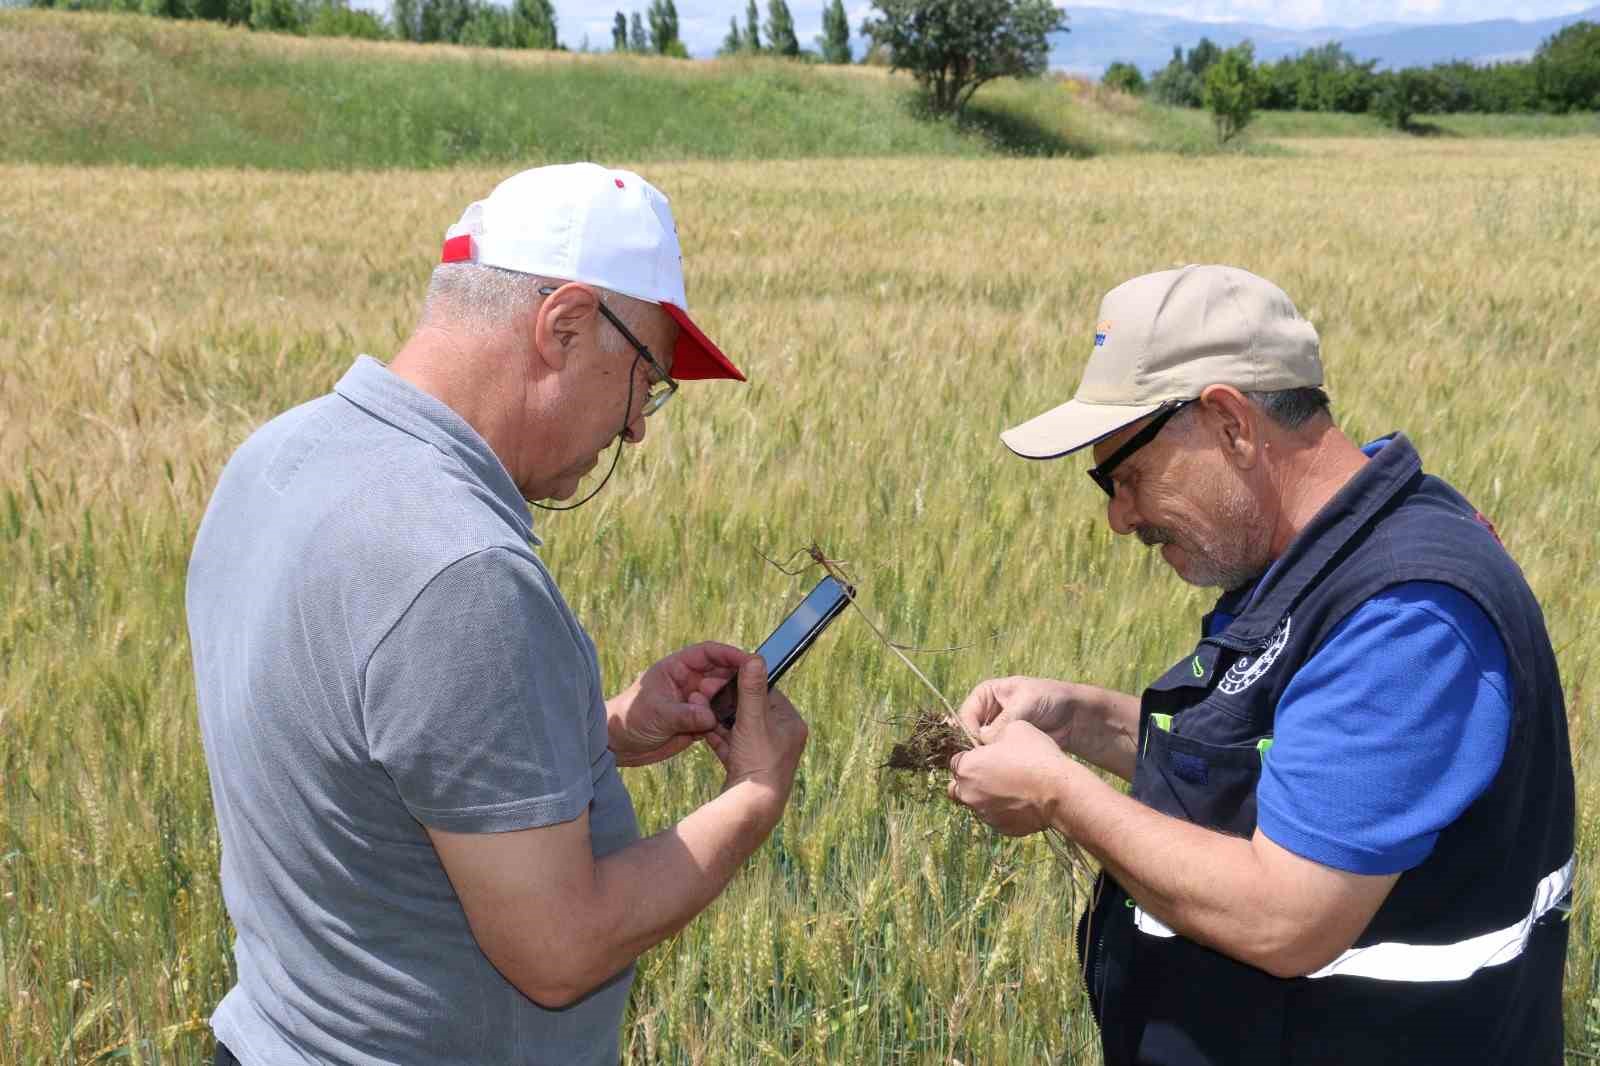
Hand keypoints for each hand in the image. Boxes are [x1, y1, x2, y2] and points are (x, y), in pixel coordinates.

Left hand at [607, 642, 749, 766]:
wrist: (618, 745)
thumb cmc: (629, 719)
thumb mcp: (656, 714)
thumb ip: (684, 714)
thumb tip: (710, 716)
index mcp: (677, 668)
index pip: (709, 653)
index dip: (730, 654)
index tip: (750, 660)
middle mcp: (689, 682)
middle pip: (721, 674)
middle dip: (739, 678)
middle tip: (760, 686)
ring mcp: (694, 702)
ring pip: (723, 697)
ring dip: (736, 702)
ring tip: (753, 708)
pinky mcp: (697, 722)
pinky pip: (718, 718)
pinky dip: (729, 721)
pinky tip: (740, 726)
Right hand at [703, 657, 807, 814]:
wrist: (751, 806)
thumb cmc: (758, 762)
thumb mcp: (753, 720)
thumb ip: (752, 690)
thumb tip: (755, 658)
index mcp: (792, 724)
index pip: (769, 694)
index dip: (746, 685)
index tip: (725, 678)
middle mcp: (783, 739)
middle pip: (752, 712)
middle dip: (729, 705)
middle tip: (709, 694)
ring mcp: (766, 754)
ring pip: (740, 729)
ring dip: (721, 721)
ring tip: (703, 710)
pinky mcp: (750, 767)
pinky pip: (733, 746)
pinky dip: (719, 739)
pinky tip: (704, 731)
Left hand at [947, 720, 1076, 835]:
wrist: (1059, 791)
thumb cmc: (1035, 756)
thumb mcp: (1013, 728)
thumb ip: (993, 734)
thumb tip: (987, 739)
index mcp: (966, 768)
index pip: (956, 762)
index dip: (971, 757)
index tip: (987, 755)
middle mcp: (969, 794)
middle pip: (960, 786)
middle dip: (972, 780)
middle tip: (995, 772)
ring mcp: (984, 814)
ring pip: (978, 803)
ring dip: (988, 795)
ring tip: (1014, 786)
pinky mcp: (1001, 828)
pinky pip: (997, 816)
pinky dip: (1005, 810)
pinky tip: (1023, 800)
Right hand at [958, 676, 1096, 753]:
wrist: (1073, 716)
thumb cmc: (1049, 699)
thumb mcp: (1025, 704)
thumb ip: (1003, 721)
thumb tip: (982, 740)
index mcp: (985, 695)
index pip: (966, 714)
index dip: (968, 730)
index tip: (978, 746)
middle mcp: (986, 713)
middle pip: (969, 732)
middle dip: (974, 747)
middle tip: (981, 761)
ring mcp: (995, 731)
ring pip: (980, 747)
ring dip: (985, 757)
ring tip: (994, 766)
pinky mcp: (1005, 747)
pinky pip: (994, 757)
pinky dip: (996, 763)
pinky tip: (1003, 770)